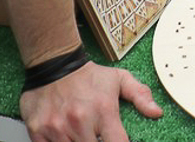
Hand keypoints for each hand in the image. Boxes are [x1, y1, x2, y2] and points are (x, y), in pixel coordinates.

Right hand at [19, 60, 161, 141]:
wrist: (53, 60)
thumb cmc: (87, 75)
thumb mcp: (118, 79)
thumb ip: (139, 95)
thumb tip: (156, 112)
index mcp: (103, 111)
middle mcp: (80, 120)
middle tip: (94, 135)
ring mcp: (57, 128)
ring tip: (80, 134)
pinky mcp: (38, 131)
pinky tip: (63, 136)